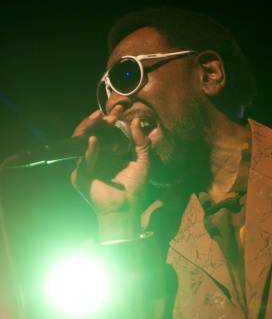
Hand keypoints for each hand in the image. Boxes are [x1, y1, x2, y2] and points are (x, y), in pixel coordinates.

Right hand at [70, 106, 150, 227]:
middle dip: (100, 121)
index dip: (111, 120)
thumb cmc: (135, 188)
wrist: (126, 209)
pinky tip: (95, 140)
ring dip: (90, 128)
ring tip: (99, 119)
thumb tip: (135, 120)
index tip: (120, 109)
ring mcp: (87, 165)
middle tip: (110, 113)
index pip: (106, 131)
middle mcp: (96, 156)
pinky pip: (83, 161)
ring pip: (82, 142)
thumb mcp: (143, 162)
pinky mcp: (80, 176)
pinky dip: (89, 151)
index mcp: (109, 152)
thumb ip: (141, 142)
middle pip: (92, 132)